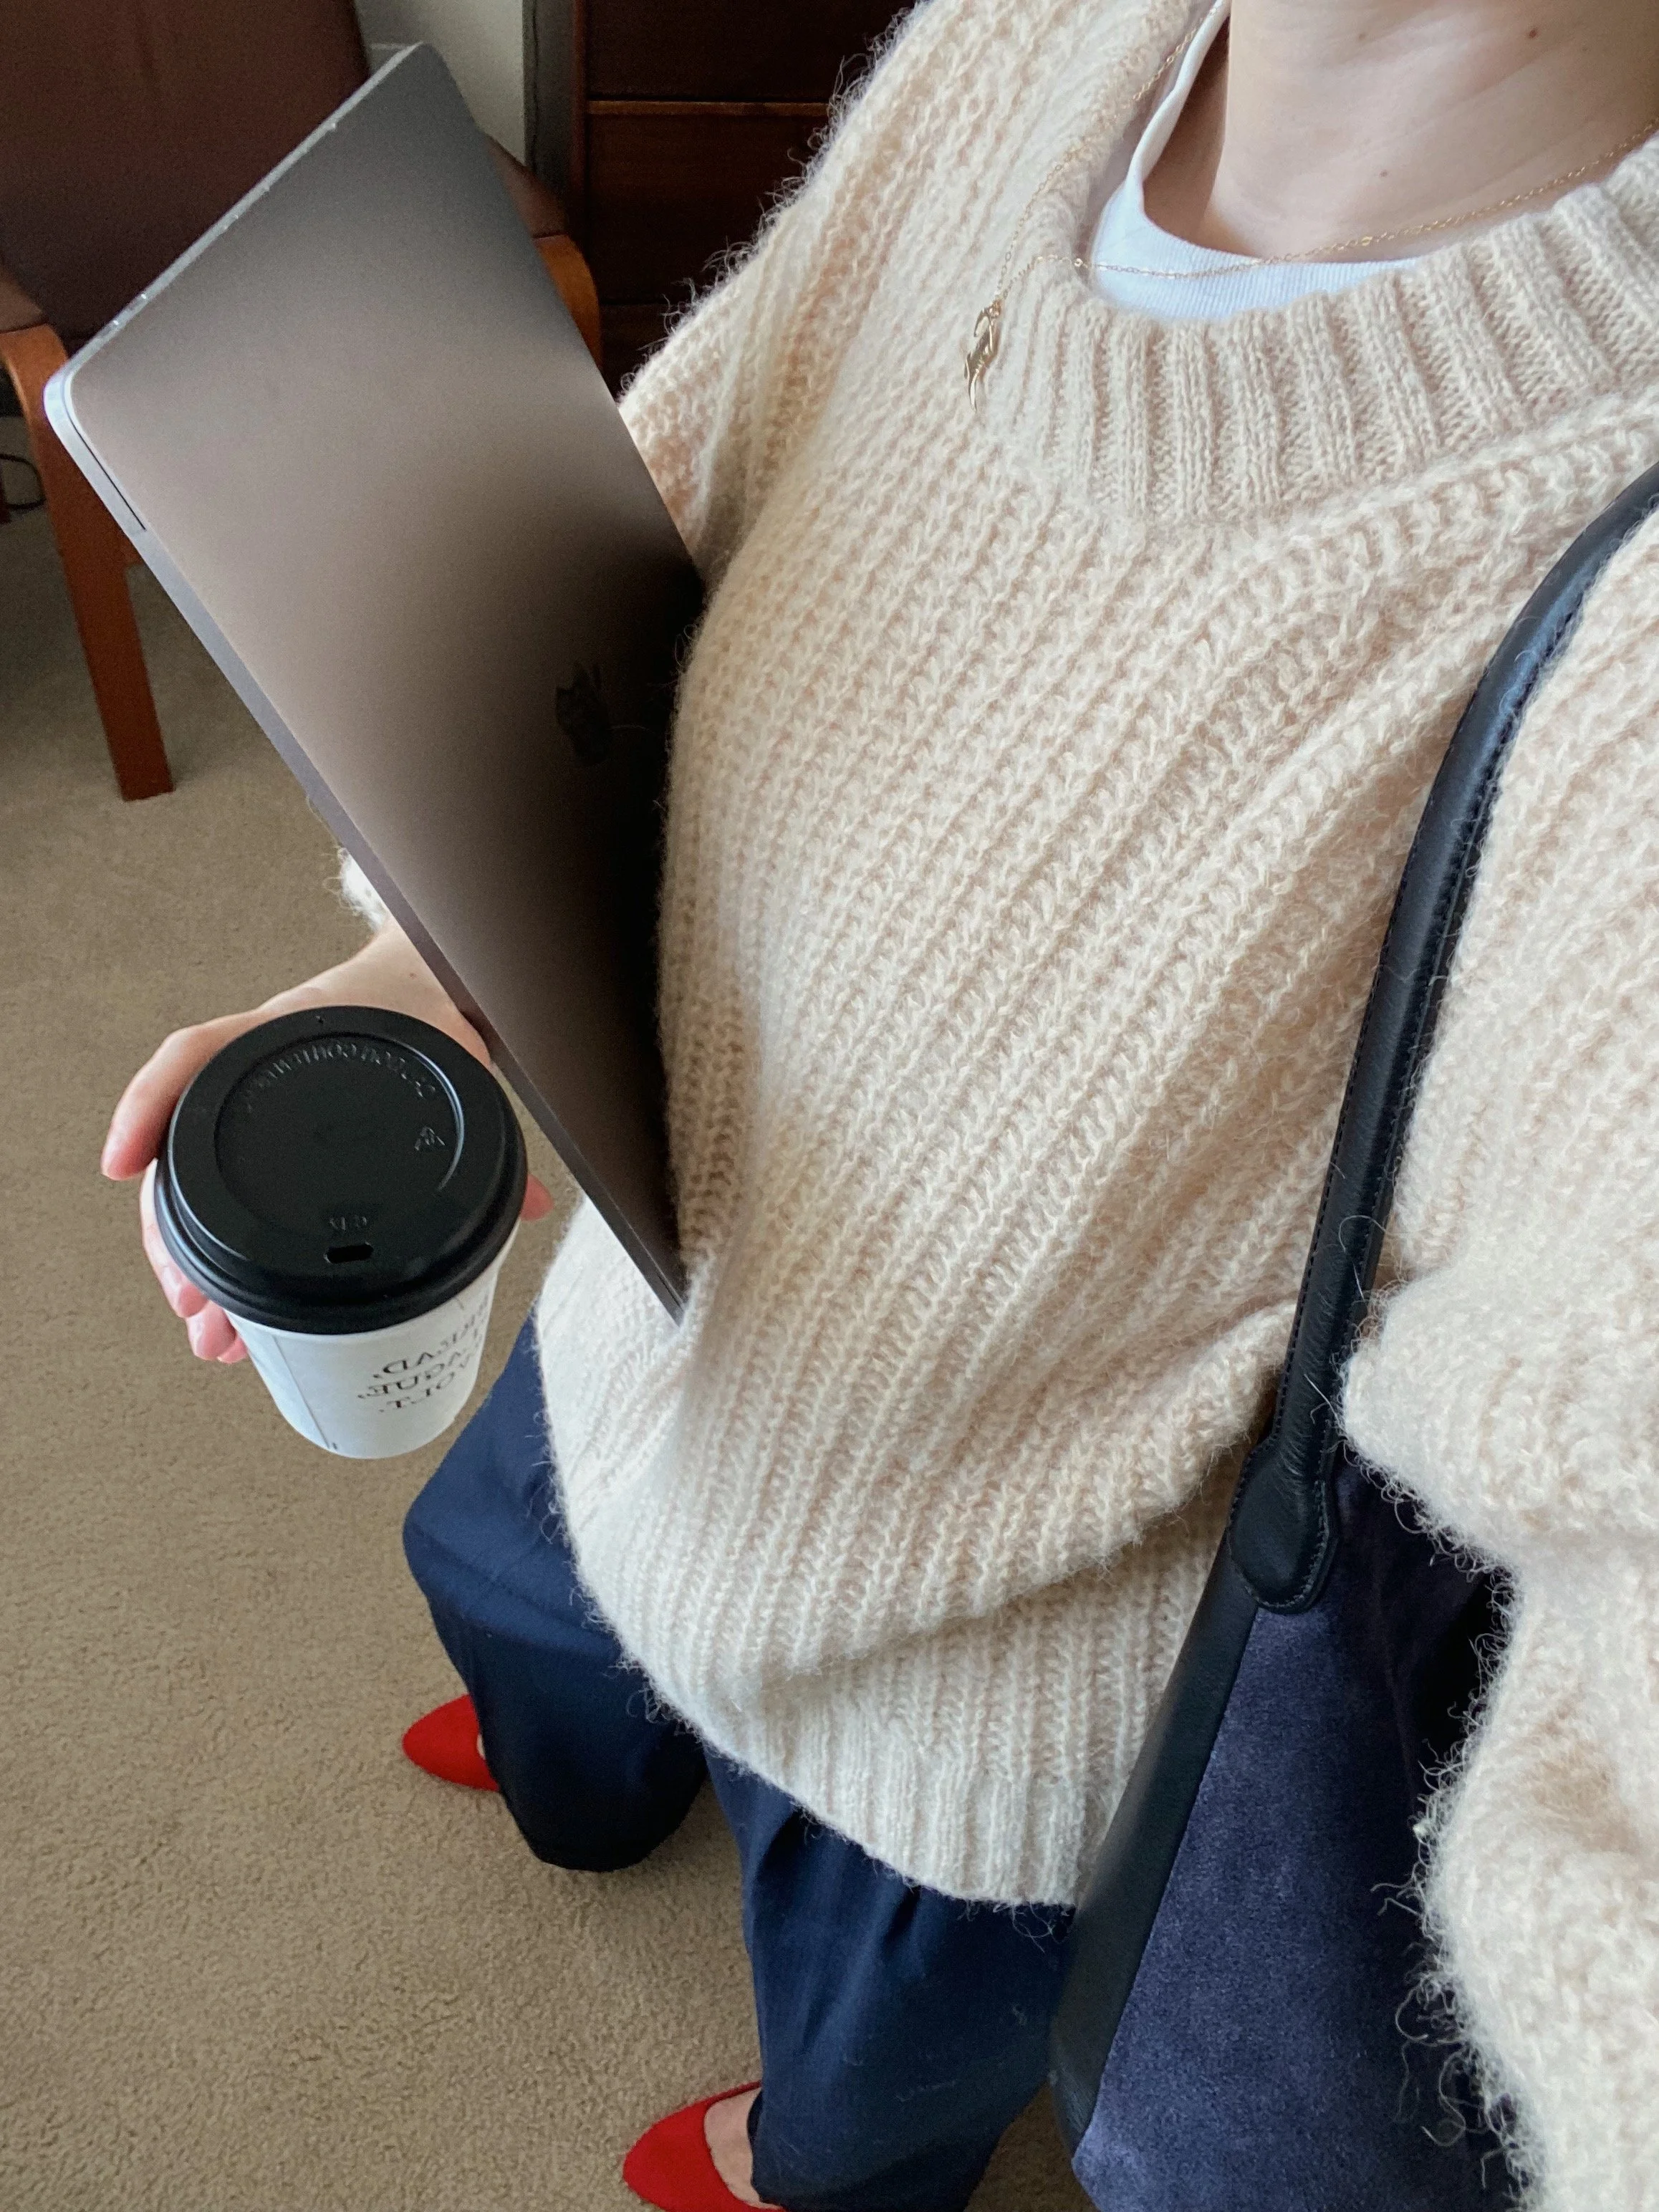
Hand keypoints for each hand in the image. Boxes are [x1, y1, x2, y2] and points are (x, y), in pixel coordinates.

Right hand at [101, 923, 553, 1364]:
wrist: (423, 973)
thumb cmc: (430, 1006)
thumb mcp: (461, 1057)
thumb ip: (497, 1129)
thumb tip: (537, 1205)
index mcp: (293, 1036)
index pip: (197, 1053)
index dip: (150, 1105)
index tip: (121, 1164)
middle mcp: (258, 1074)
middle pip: (182, 1156)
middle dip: (176, 1247)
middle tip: (199, 1319)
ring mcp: (254, 1108)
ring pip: (193, 1190)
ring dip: (195, 1269)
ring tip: (214, 1337)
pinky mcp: (266, 1136)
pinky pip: (224, 1195)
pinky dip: (220, 1255)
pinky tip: (224, 1307)